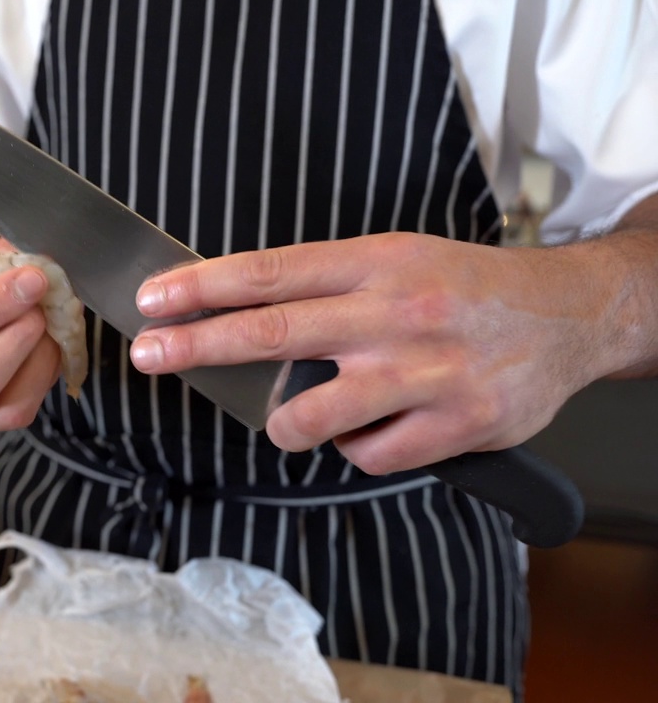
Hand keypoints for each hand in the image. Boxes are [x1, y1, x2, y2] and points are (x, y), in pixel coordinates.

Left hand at [127, 232, 613, 473]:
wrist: (567, 315)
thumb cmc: (465, 288)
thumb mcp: (396, 260)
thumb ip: (324, 286)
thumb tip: (234, 313)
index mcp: (378, 262)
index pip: (270, 272)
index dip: (202, 287)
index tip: (153, 299)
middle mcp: (397, 313)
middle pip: (273, 334)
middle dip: (197, 346)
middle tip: (148, 352)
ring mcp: (426, 372)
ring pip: (312, 415)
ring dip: (285, 423)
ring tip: (296, 416)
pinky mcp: (456, 424)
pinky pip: (366, 455)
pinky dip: (356, 447)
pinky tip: (376, 427)